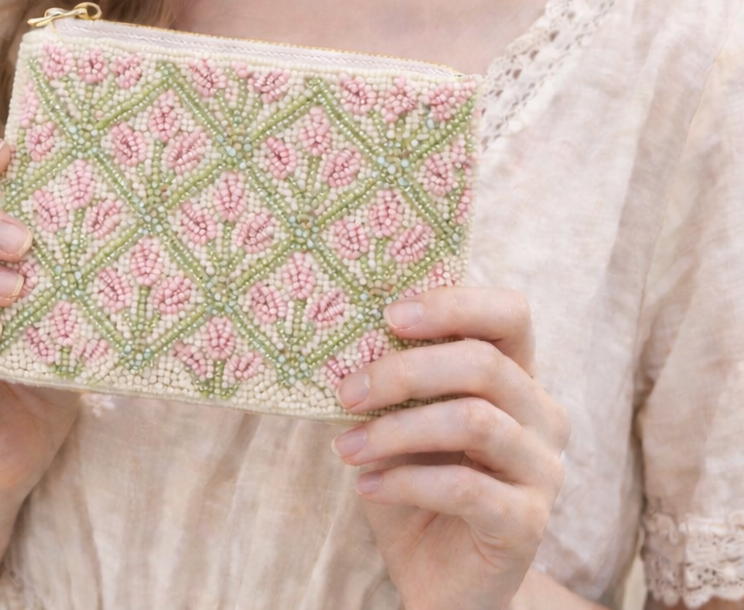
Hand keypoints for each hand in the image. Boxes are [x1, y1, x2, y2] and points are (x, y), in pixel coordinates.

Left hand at [331, 286, 569, 609]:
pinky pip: (465, 487)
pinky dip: (406, 481)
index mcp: (518, 376)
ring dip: (397, 430)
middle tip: (348, 391)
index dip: (453, 305)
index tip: (389, 316)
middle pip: (484, 363)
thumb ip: (396, 379)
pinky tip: (368, 487)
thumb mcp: (403, 420)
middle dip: (405, 371)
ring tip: (348, 448)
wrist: (441, 581)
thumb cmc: (417, 484)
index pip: (510, 313)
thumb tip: (344, 332)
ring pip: (473, 421)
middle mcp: (543, 415)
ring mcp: (542, 470)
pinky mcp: (527, 524)